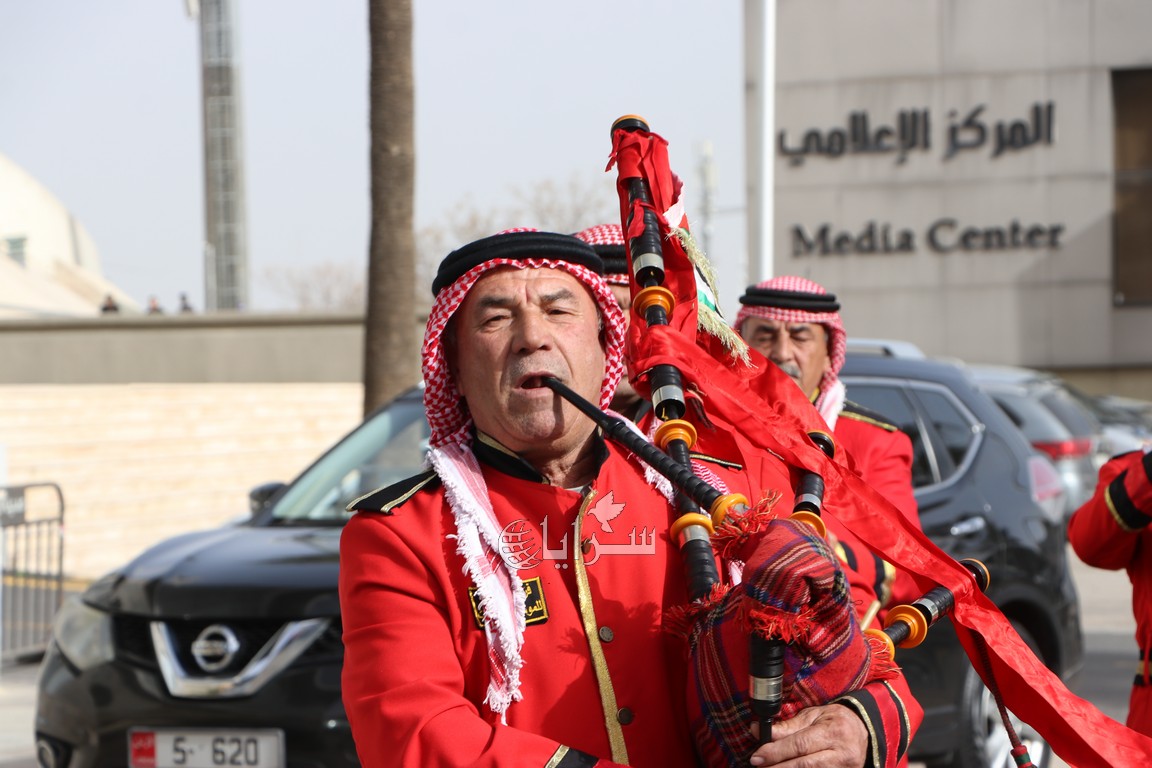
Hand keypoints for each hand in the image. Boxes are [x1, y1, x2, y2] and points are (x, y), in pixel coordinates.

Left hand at [749, 703, 866, 767]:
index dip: (776, 752)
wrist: (864, 731)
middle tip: (759, 766)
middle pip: (804, 765)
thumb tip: (759, 730)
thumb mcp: (813, 716)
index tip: (757, 757)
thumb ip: (787, 726)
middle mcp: (842, 753)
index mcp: (833, 731)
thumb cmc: (835, 720)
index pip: (800, 745)